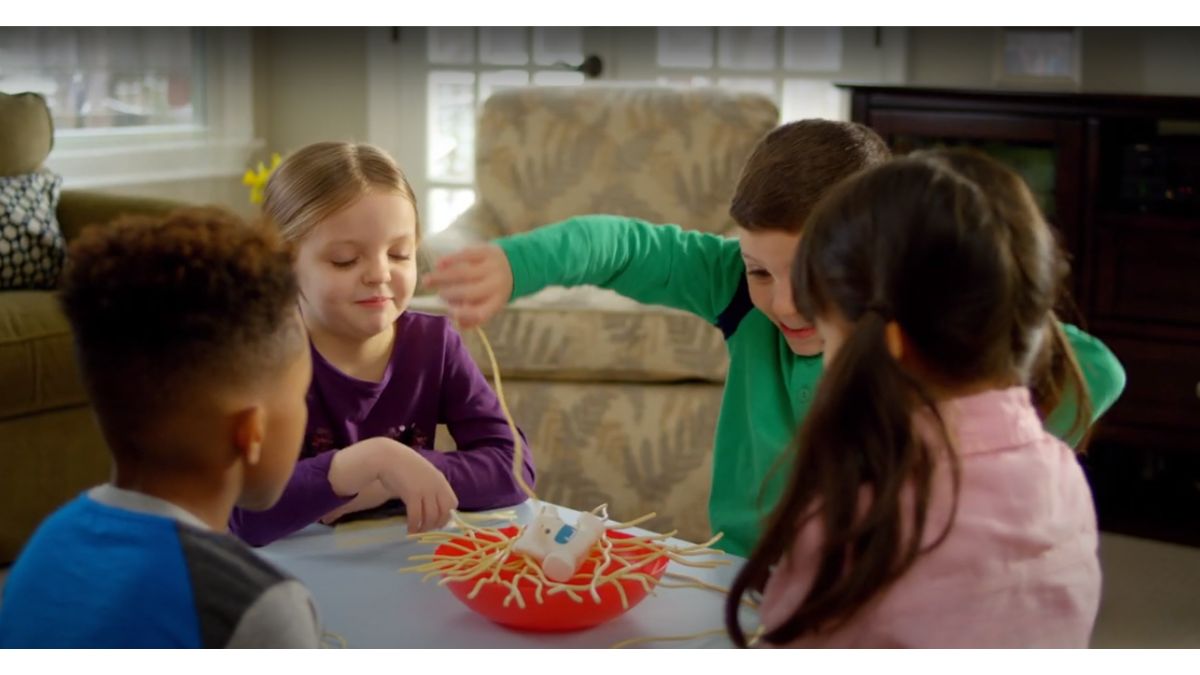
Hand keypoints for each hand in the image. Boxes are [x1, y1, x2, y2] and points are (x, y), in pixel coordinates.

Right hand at [327, 437, 457, 531]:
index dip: (447, 515)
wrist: (387, 456)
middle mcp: (436, 486)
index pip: (452, 503)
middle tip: (426, 530)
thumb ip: (430, 486)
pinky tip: (409, 530)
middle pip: (443, 513)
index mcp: (440, 480)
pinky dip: (414, 526)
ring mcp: (425, 490)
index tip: (438, 522)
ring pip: (430, 517)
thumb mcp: (423, 474)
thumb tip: (433, 505)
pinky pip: (416, 516)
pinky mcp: (412, 494)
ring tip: (416, 531)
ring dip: (424, 528)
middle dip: (436, 524)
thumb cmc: (402, 465)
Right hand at [422, 244, 512, 329]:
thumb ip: (474, 316)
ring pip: (463, 273)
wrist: (515, 263)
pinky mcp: (486, 251)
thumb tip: (457, 321)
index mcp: (497, 301)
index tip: (450, 312)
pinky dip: (450, 260)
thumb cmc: (493, 289)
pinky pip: (466, 255)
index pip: (481, 312)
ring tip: (428, 281)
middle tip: (439, 295)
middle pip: (470, 292)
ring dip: (443, 277)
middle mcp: (496, 284)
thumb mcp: (490, 304)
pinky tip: (438, 264)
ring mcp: (492, 267)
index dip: (464, 314)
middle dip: (451, 294)